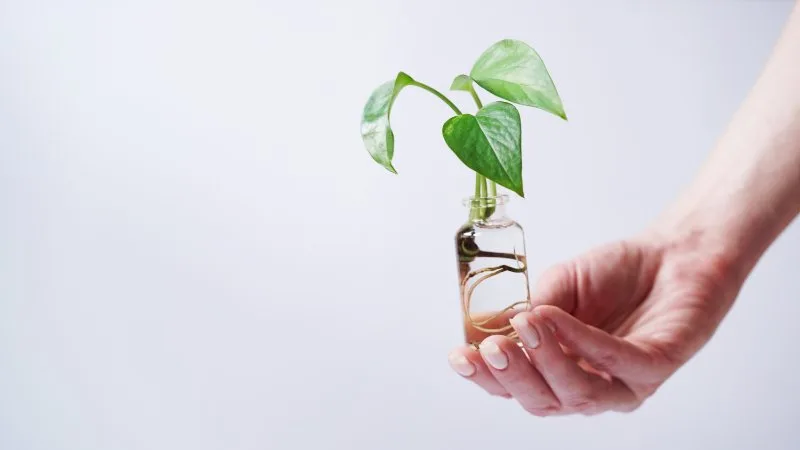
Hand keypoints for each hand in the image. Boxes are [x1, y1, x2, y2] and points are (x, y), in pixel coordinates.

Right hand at [447, 233, 741, 415]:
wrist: (671, 252)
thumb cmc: (615, 275)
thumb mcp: (560, 285)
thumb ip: (534, 306)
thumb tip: (499, 324)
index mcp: (558, 371)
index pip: (514, 387)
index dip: (484, 377)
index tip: (459, 356)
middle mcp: (588, 386)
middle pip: (542, 401)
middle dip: (513, 376)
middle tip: (493, 347)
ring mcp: (624, 383)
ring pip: (578, 394)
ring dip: (547, 361)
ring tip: (528, 323)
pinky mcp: (657, 366)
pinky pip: (618, 362)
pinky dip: (585, 342)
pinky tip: (559, 318)